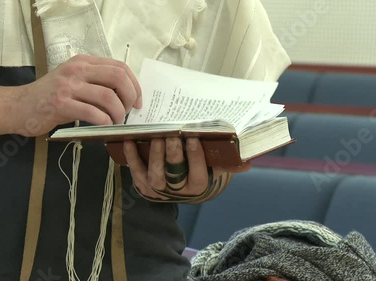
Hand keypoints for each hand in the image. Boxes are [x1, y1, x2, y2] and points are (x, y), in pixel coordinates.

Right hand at [10, 54, 141, 136]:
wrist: (18, 107)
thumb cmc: (49, 97)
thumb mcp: (73, 80)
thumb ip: (95, 82)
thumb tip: (126, 95)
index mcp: (83, 62)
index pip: (120, 67)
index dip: (135, 84)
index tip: (138, 101)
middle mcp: (77, 70)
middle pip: (118, 78)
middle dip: (131, 98)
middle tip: (129, 112)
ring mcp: (68, 86)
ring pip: (108, 97)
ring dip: (119, 113)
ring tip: (116, 122)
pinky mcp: (61, 104)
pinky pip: (92, 113)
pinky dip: (104, 121)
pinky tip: (105, 126)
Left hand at [123, 137, 250, 200]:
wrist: (184, 187)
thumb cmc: (203, 170)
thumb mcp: (219, 168)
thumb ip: (231, 164)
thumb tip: (247, 161)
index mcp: (199, 186)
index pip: (198, 173)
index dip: (195, 156)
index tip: (193, 137)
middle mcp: (178, 192)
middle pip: (175, 173)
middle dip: (173, 153)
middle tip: (172, 134)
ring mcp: (159, 191)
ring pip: (156, 176)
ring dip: (154, 156)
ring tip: (155, 136)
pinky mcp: (144, 187)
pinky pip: (136, 173)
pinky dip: (131, 158)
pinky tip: (128, 141)